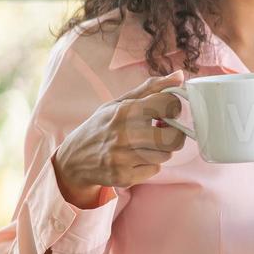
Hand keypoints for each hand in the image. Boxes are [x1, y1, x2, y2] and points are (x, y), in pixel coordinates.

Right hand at [51, 69, 188, 207]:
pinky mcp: (123, 176)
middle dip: (175, 135)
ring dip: (161, 151)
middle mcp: (124, 134)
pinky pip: (154, 170)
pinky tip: (135, 159)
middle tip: (164, 132)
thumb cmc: (101, 126)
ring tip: (146, 145)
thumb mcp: (119, 103)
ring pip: (165, 155)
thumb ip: (151, 89)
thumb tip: (180, 76)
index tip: (168, 112)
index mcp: (125, 111)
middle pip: (174, 138)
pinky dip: (149, 165)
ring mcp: (123, 157)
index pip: (168, 105)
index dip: (174, 108)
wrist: (73, 158)